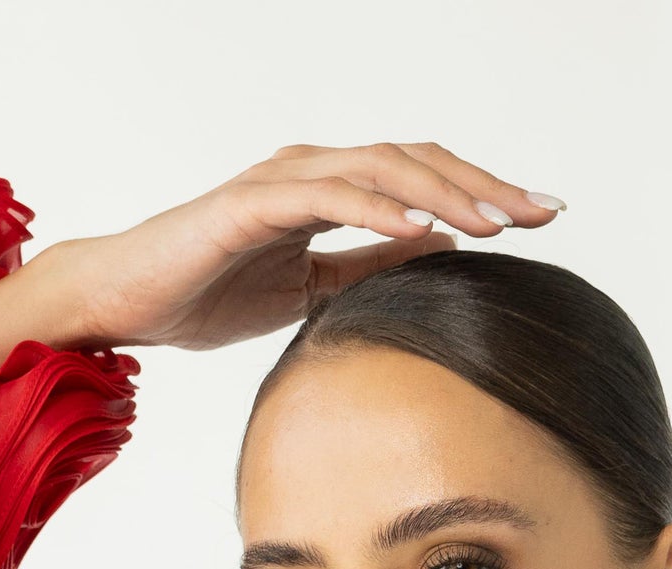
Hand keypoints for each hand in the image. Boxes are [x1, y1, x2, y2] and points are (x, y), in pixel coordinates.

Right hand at [0, 143, 561, 370]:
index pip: (423, 182)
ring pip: (382, 169)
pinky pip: (327, 197)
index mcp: (330, 191)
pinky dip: (377, 206)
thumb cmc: (207, 294)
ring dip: (445, 192)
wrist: (126, 302)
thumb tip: (437, 254)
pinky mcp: (252, 204)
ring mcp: (283, 181)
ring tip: (496, 222)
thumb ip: (369, 267)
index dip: (483, 195)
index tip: (539, 220)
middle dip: (486, 186)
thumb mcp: (310, 290)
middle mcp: (314, 172)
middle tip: (544, 212)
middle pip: (418, 163)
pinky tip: (422, 226)